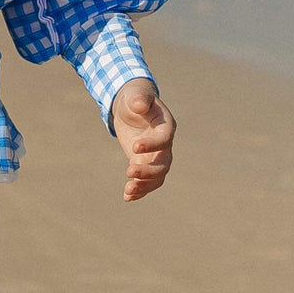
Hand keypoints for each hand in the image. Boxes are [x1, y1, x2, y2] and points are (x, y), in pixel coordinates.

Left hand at [111, 78, 175, 201]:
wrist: (132, 106)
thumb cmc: (135, 98)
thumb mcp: (136, 95)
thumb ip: (139, 98)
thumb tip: (140, 104)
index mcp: (166, 126)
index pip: (164, 139)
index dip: (152, 145)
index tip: (134, 147)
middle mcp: (165, 144)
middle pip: (163, 163)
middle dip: (148, 171)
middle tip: (129, 171)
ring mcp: (156, 155)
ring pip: (157, 177)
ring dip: (144, 185)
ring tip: (128, 191)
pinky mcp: (144, 162)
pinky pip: (147, 180)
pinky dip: (139, 190)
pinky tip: (127, 197)